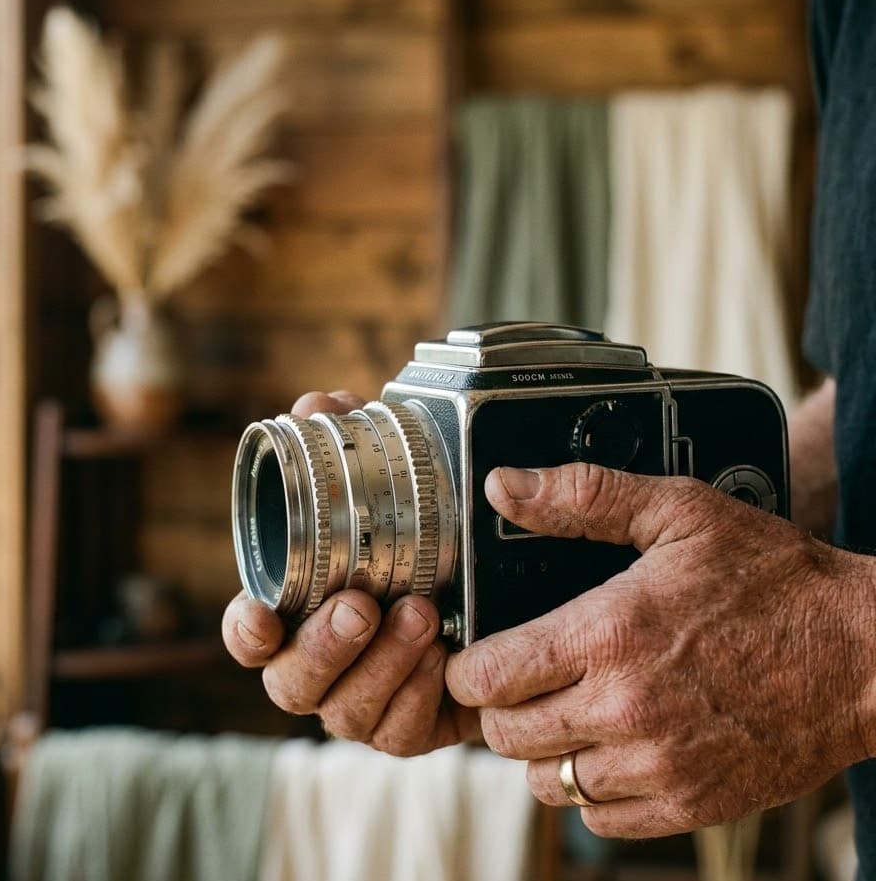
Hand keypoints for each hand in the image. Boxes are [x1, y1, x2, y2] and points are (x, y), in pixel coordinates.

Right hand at [222, 390, 480, 754]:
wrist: (489, 597)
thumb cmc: (416, 544)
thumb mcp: (390, 487)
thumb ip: (348, 445)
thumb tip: (318, 404)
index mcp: (300, 614)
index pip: (251, 635)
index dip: (245, 630)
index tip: (258, 611)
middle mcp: (320, 665)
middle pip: (291, 683)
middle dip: (323, 647)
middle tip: (359, 604)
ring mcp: (361, 702)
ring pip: (346, 712)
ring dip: (380, 665)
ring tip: (422, 614)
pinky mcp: (408, 728)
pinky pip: (400, 734)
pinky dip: (417, 696)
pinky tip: (444, 657)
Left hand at [445, 463, 875, 837]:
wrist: (865, 653)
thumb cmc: (775, 579)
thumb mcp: (680, 512)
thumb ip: (584, 496)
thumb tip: (505, 486)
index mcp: (609, 634)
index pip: (488, 677)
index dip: (469, 667)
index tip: (479, 656)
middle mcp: (624, 708)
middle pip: (505, 735)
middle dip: (496, 708)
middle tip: (518, 682)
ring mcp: (658, 764)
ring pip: (547, 782)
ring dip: (539, 751)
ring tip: (562, 713)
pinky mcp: (691, 803)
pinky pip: (602, 820)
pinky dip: (590, 790)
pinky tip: (607, 749)